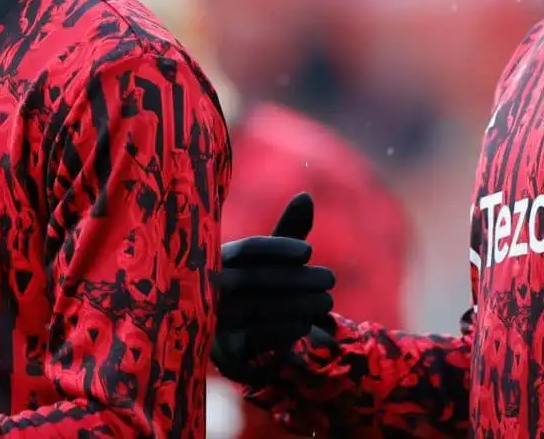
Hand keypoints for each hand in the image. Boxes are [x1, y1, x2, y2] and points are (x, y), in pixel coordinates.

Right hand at [211, 192, 335, 384]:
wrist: (231, 337)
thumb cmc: (257, 286)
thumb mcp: (271, 259)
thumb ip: (288, 231)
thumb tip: (306, 196)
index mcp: (220, 259)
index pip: (247, 249)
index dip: (279, 248)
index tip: (309, 251)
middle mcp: (213, 287)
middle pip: (256, 279)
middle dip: (297, 279)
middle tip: (330, 278)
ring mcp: (216, 318)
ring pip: (258, 308)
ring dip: (297, 304)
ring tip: (327, 302)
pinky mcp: (225, 347)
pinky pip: (254, 336)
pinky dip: (283, 329)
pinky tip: (306, 323)